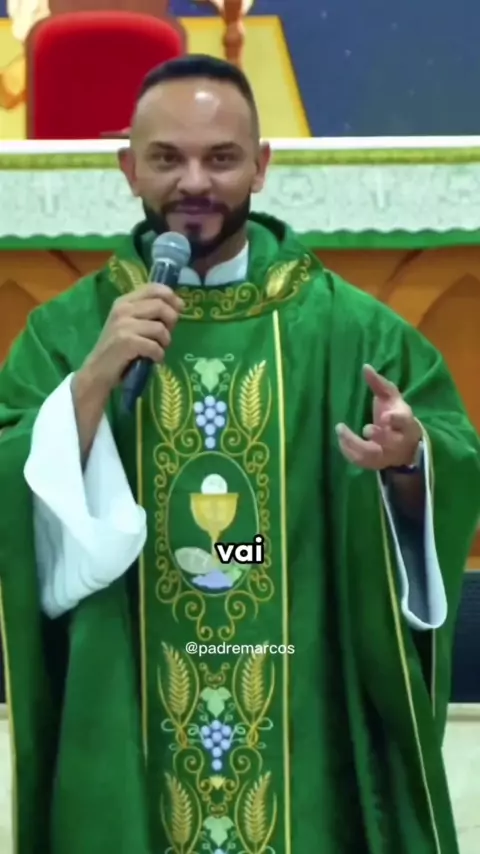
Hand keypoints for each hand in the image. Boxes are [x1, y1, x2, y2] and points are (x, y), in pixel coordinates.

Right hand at [78, 283, 183, 397]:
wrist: (97, 371)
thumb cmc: (118, 349)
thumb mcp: (130, 324)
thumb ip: (148, 312)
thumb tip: (178, 306)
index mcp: (124, 301)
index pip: (153, 288)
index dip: (171, 297)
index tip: (178, 309)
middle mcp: (122, 309)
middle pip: (161, 306)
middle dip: (171, 322)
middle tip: (165, 336)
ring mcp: (123, 325)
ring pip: (160, 328)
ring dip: (165, 342)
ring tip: (158, 350)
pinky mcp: (126, 342)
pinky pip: (154, 346)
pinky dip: (159, 355)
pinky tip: (154, 359)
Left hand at [336, 364, 421, 469]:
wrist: (407, 446)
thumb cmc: (396, 416)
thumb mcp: (392, 399)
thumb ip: (379, 384)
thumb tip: (365, 367)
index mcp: (406, 423)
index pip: (405, 422)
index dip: (396, 421)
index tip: (386, 417)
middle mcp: (398, 442)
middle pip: (390, 442)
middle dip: (379, 436)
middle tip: (367, 429)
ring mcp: (387, 455)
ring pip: (373, 455)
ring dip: (355, 444)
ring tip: (341, 430)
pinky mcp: (375, 464)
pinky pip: (361, 462)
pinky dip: (349, 451)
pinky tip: (340, 439)